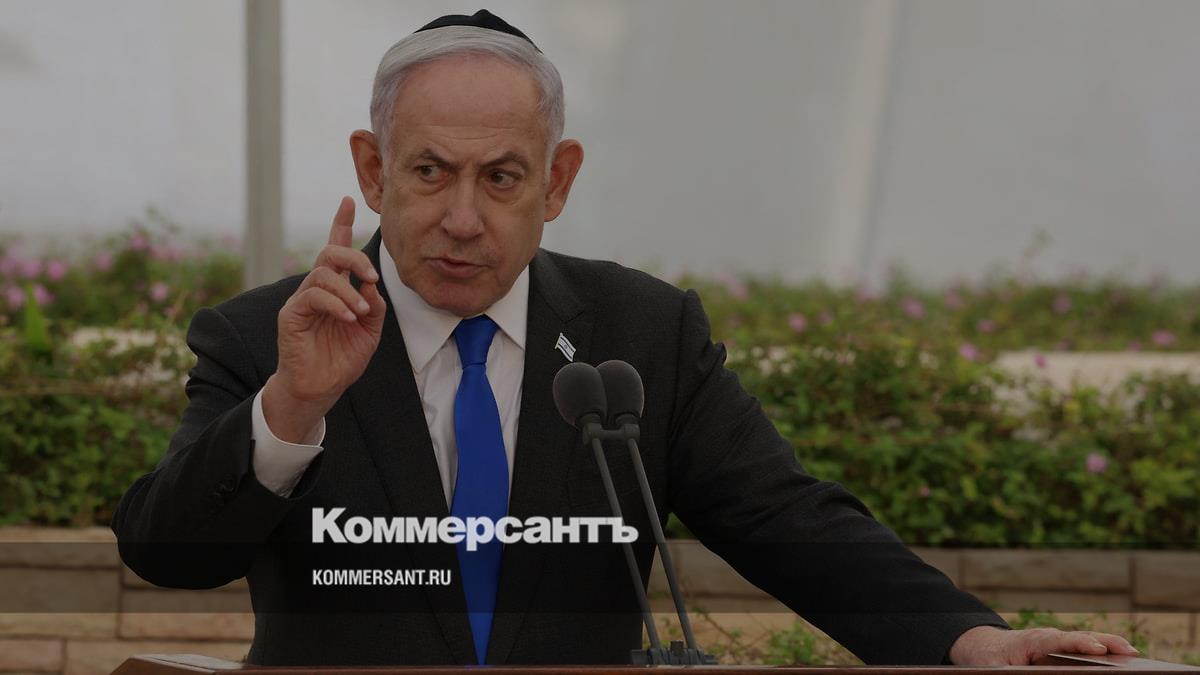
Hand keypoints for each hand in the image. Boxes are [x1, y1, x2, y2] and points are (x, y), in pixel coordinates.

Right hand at [262, 196, 386, 441]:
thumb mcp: (370, 331)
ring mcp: (302, 300)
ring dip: (348, 290)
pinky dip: (335, 304)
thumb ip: (374, 305)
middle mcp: (317, 289)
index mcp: (336, 289)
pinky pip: (313, 296)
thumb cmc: (342, 359)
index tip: (348, 201)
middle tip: (373, 276)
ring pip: (323, 274)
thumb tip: (372, 283)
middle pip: (330, 252)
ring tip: (360, 311)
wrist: (321, 388)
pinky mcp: (291, 315)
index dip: (341, 224)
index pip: (336, 249)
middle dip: (354, 256)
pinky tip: (348, 317)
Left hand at [949, 625, 1138, 665]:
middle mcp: (1049, 637)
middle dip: (1106, 642)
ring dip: (1110, 644)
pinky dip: (1104, 648)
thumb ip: (1014, 673)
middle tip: (1131, 651)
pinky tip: (1121, 658)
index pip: (1061, 641)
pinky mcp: (1061, 647)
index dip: (1080, 644)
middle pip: (1081, 638)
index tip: (1099, 649)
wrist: (984, 645)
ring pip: (1087, 640)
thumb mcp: (996, 669)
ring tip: (1134, 653)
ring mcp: (1057, 641)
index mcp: (1034, 641)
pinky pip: (1085, 646)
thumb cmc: (990, 658)